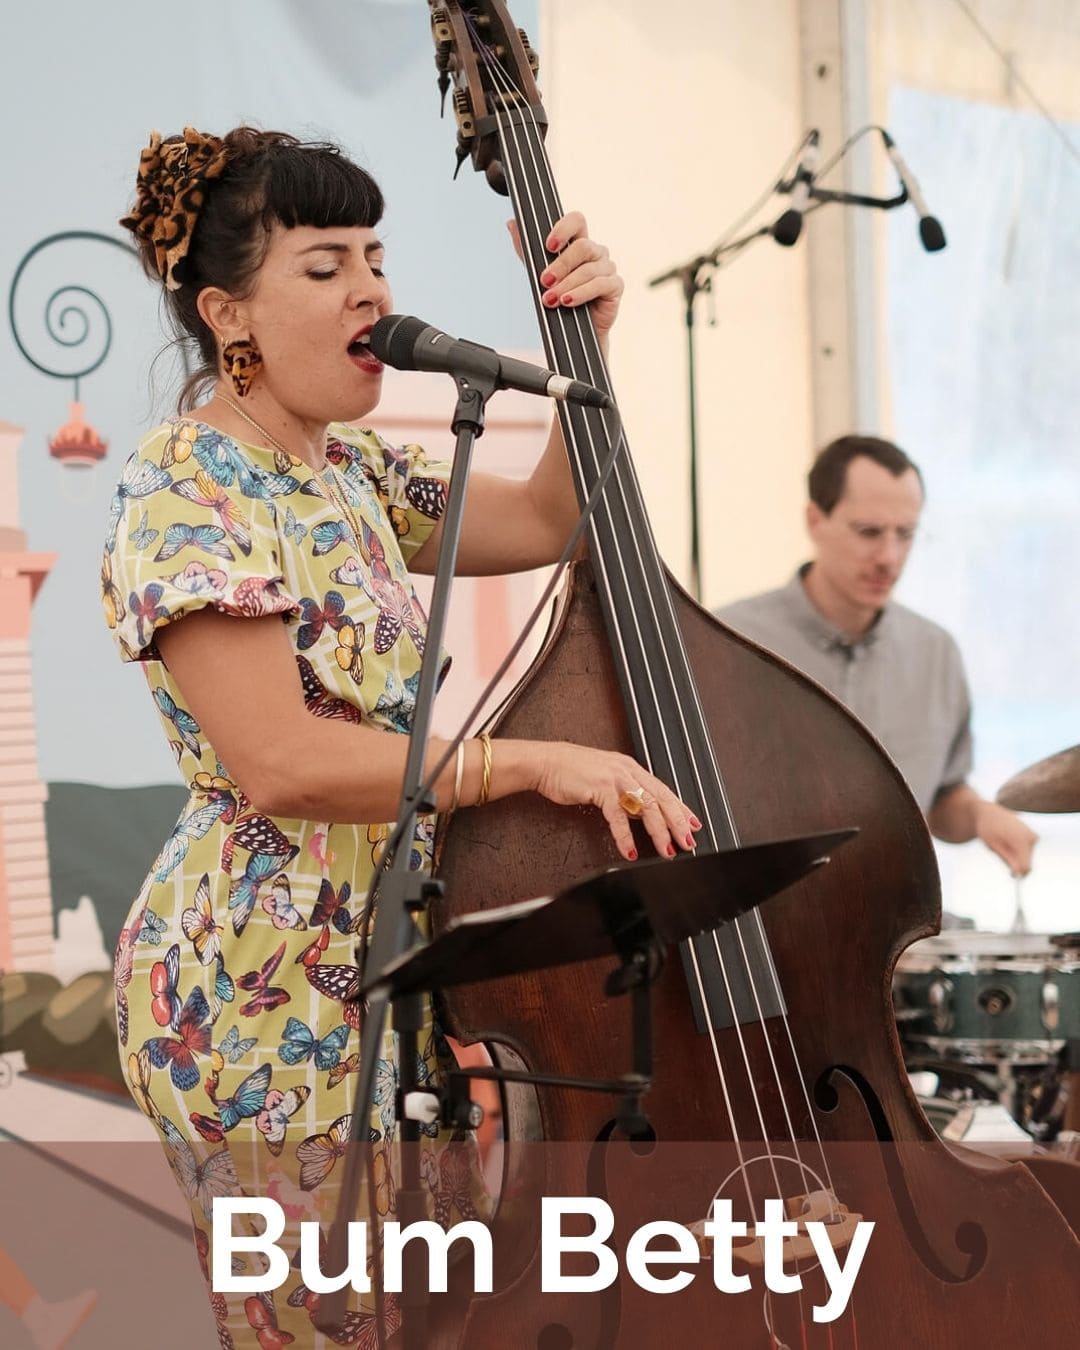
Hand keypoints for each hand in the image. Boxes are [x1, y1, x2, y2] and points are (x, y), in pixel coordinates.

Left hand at [507, 209, 623, 341]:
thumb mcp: (540, 273)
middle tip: (545, 281)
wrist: (574, 334)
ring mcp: (607, 268)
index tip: (548, 246)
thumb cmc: (561, 300)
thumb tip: (512, 224)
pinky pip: (600, 284)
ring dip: (567, 284)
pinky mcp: (615, 286)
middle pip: (583, 246)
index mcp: (579, 243)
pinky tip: (568, 301)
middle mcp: (596, 252)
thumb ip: (527, 251)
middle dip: (561, 265)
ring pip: (589, 269)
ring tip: (551, 299)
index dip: (564, 228)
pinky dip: (581, 293)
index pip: (577, 221)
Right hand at [530, 741, 700, 861]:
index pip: (663, 790)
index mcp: (630, 768)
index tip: (694, 824)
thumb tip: (641, 814)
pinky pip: (618, 816)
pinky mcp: (600, 787)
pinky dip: (625, 836)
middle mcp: (627, 770)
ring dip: (659, 831)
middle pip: (661, 798)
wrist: (546, 762)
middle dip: (677, 823)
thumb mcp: (605, 781)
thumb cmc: (571, 771)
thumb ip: (625, 795)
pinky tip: (630, 850)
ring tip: (666, 850)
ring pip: (646, 806)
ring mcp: (615, 778)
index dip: (681, 808)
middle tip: (688, 842)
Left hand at [973, 800, 1037, 875]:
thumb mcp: (994, 846)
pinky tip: (1008, 839)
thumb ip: (1007, 859)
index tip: (1011, 875)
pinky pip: (1026, 851)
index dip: (1019, 874)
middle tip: (1001, 853)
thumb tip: (1019, 872)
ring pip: (1026, 857)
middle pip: (1026, 862)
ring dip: (1015, 856)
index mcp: (1021, 841)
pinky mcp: (1033, 836)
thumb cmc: (988, 829)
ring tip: (1003, 843)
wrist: (990, 812)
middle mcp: (1031, 838)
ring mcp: (1033, 836)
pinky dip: (1017, 850)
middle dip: (1015, 863)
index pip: (1026, 867)